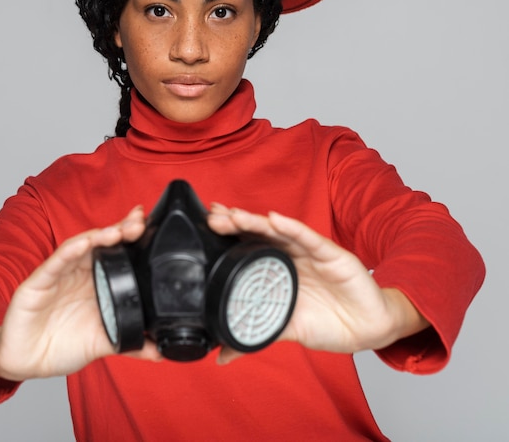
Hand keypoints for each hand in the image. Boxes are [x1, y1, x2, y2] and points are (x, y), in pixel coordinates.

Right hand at [0, 206, 161, 380]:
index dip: (133, 238)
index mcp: (97, 281)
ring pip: (81, 247)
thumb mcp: (103, 342)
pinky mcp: (39, 283)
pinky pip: (55, 263)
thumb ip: (131, 343)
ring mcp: (60, 274)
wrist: (27, 362)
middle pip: (102, 243)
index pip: (118, 253)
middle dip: (121, 229)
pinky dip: (70, 251)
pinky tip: (84, 243)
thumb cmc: (62, 343)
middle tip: (139, 221)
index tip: (149, 226)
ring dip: (100, 236)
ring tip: (118, 231)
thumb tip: (162, 351)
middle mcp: (80, 272)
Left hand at [207, 205, 428, 361]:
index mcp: (276, 269)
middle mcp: (289, 255)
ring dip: (255, 221)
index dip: (227, 237)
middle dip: (234, 224)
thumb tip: (222, 356)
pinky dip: (291, 228)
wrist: (367, 329)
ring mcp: (308, 252)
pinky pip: (308, 238)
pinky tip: (275, 219)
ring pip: (278, 232)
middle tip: (212, 217)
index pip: (247, 247)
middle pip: (258, 234)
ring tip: (233, 215)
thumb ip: (255, 334)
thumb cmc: (327, 322)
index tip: (205, 228)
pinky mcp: (330, 254)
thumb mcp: (285, 329)